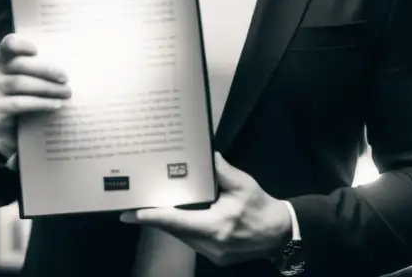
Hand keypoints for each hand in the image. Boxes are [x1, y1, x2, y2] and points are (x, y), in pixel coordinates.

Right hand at [0, 33, 70, 157]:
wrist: (11, 129)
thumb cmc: (27, 95)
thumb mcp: (30, 77)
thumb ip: (40, 66)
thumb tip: (72, 59)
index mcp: (0, 58)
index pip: (8, 44)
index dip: (22, 45)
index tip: (38, 51)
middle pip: (20, 65)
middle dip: (47, 71)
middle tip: (66, 79)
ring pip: (20, 84)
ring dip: (47, 88)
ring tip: (66, 93)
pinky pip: (19, 104)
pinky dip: (40, 103)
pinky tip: (55, 105)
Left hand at [119, 153, 291, 266]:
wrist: (280, 234)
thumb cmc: (261, 207)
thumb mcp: (243, 184)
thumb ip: (221, 170)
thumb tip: (205, 154)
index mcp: (216, 226)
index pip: (176, 222)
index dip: (152, 217)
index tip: (130, 214)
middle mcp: (210, 245)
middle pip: (175, 231)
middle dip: (156, 219)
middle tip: (133, 207)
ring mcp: (213, 254)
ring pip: (182, 238)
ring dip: (169, 224)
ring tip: (151, 209)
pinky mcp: (216, 257)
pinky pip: (192, 242)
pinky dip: (182, 229)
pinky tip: (176, 217)